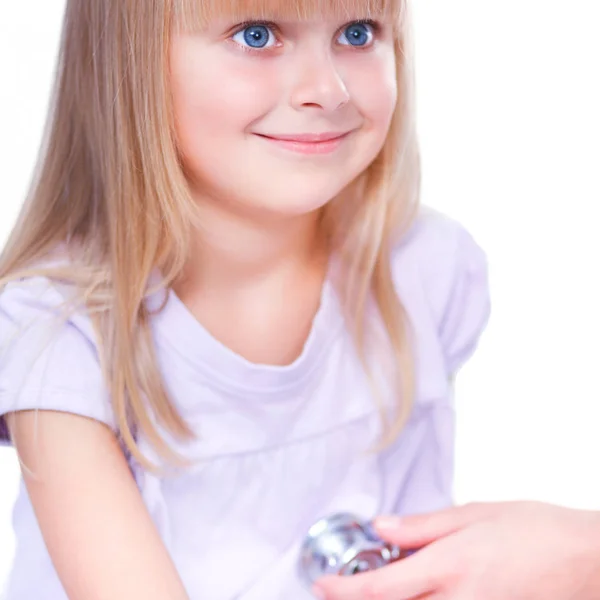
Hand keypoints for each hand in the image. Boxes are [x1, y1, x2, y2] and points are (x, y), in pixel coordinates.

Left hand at [314, 501, 599, 599]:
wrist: (591, 560)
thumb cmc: (538, 530)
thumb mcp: (476, 514)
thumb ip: (422, 526)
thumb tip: (382, 527)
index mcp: (450, 566)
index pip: (380, 588)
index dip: (343, 590)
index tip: (324, 586)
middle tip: (342, 592)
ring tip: (382, 589)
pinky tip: (418, 595)